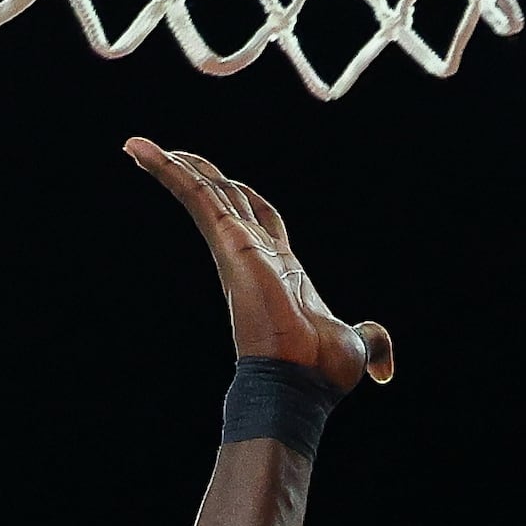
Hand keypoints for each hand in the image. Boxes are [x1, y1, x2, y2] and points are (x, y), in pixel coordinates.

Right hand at [129, 138, 394, 390]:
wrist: (303, 378)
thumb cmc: (322, 369)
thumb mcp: (357, 344)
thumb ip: (374, 342)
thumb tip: (385, 369)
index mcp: (280, 268)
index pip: (258, 219)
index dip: (245, 198)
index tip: (229, 182)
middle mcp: (254, 253)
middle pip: (226, 199)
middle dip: (203, 175)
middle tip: (178, 155)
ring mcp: (237, 246)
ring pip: (204, 193)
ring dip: (173, 167)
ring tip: (140, 147)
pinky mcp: (227, 241)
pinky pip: (194, 196)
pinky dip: (168, 172)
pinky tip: (141, 150)